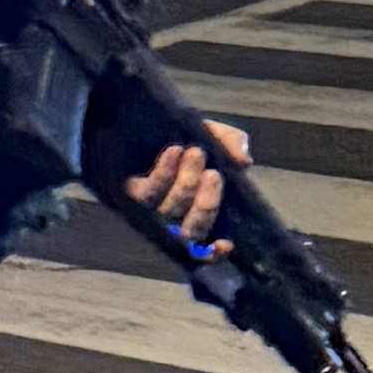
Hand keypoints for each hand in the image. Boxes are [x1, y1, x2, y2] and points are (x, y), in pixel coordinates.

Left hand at [127, 120, 249, 248]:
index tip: (227, 244)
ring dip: (186, 184)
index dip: (215, 255)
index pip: (206, 251)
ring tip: (195, 153)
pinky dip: (163, 175)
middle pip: (192, 232)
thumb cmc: (181, 134)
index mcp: (197, 215)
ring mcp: (149, 209)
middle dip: (206, 205)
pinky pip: (145, 195)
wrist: (143, 118)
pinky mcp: (128, 193)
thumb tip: (244, 161)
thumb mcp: (211, 134)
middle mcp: (173, 220)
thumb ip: (231, 143)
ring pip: (169, 213)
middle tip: (213, 173)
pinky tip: (173, 152)